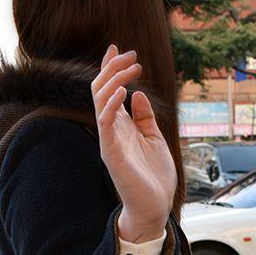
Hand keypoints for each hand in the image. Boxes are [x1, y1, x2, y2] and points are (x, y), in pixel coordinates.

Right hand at [92, 44, 176, 241]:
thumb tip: (138, 95)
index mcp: (121, 126)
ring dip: (114, 80)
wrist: (154, 206)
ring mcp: (109, 140)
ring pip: (100, 101)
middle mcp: (111, 130)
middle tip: (132, 56)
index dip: (110, 69)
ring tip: (131, 68)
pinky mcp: (112, 153)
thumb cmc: (154, 176)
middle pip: (101, 90)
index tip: (118, 48)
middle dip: (113, 68)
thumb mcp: (154, 139)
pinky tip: (123, 90)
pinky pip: (105, 123)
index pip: (108, 91)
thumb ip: (144, 118)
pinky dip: (112, 104)